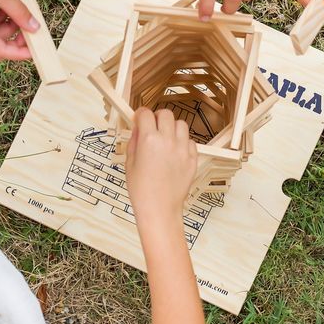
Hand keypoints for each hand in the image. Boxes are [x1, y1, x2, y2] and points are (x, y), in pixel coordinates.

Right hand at [125, 108, 196, 222]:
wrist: (159, 209)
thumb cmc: (141, 190)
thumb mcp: (130, 163)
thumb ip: (134, 141)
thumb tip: (138, 128)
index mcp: (149, 140)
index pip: (146, 114)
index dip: (140, 114)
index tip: (139, 119)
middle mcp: (167, 141)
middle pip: (165, 114)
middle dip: (157, 117)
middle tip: (153, 127)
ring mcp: (182, 149)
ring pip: (181, 124)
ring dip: (172, 128)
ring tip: (165, 139)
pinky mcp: (192, 158)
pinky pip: (190, 141)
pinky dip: (182, 142)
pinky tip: (174, 152)